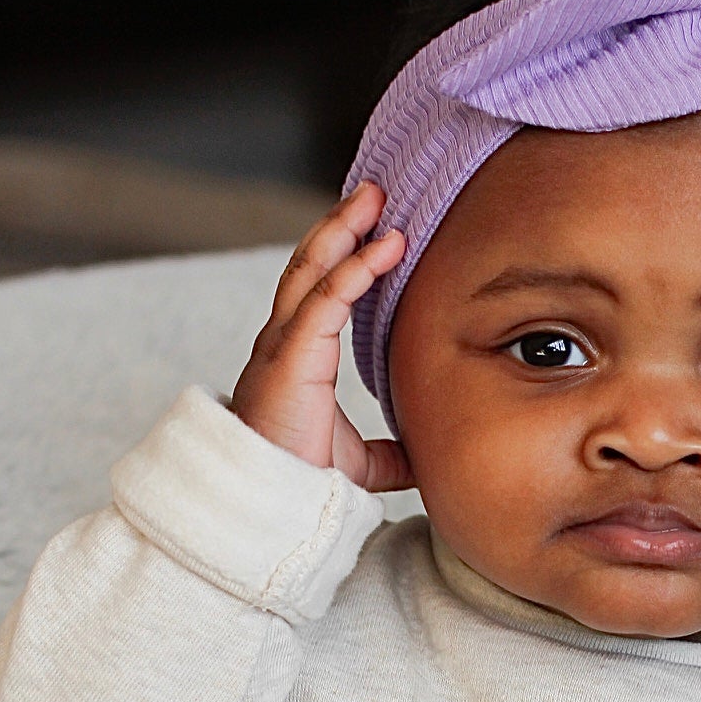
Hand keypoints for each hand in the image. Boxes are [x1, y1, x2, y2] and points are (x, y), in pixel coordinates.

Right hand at [231, 180, 411, 489]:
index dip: (341, 255)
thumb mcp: (358, 463)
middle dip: (340, 224)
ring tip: (376, 198)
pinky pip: (324, 300)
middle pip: (309, 265)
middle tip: (375, 191)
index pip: (317, 290)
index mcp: (296, 357)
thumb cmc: (303, 483)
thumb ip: (387, 453)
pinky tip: (383, 246)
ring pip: (310, 270)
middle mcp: (283, 342)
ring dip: (343, 229)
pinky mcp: (292, 359)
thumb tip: (424, 456)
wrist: (276, 510)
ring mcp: (282, 347)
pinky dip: (355, 269)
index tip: (373, 226)